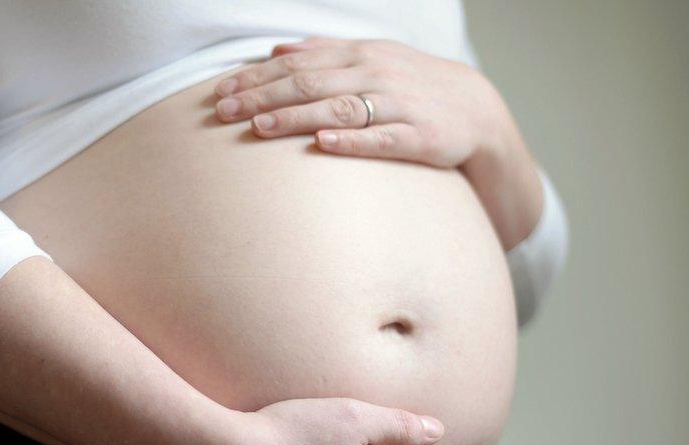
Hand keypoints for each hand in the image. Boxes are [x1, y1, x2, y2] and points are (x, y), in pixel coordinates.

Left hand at [213, 36, 502, 166]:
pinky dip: (351, 141)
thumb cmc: (411, 86)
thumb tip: (275, 49)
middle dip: (262, 97)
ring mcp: (396, 104)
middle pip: (308, 84)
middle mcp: (373, 74)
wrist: (476, 110)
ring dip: (296, 117)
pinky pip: (380, 139)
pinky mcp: (417, 137)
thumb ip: (323, 52)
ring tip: (259, 127)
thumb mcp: (370, 59)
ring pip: (337, 109)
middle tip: (223, 112)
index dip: (256, 78)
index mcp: (357, 55)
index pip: (297, 64)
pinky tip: (322, 145)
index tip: (219, 92)